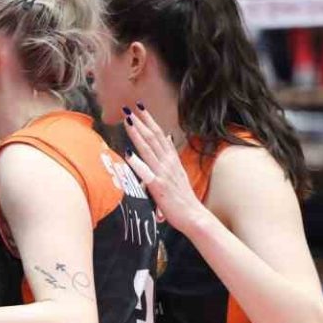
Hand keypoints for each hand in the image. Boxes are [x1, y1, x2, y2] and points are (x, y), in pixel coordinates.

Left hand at [123, 105, 212, 236]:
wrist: (194, 216)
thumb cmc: (183, 197)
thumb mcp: (178, 171)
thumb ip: (170, 155)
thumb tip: (167, 137)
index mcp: (171, 159)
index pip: (159, 135)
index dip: (149, 120)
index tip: (139, 107)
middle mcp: (168, 163)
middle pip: (152, 138)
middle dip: (140, 122)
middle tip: (129, 108)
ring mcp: (163, 174)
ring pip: (148, 150)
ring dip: (137, 134)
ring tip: (128, 121)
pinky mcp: (159, 187)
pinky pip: (146, 173)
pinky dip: (137, 163)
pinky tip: (128, 153)